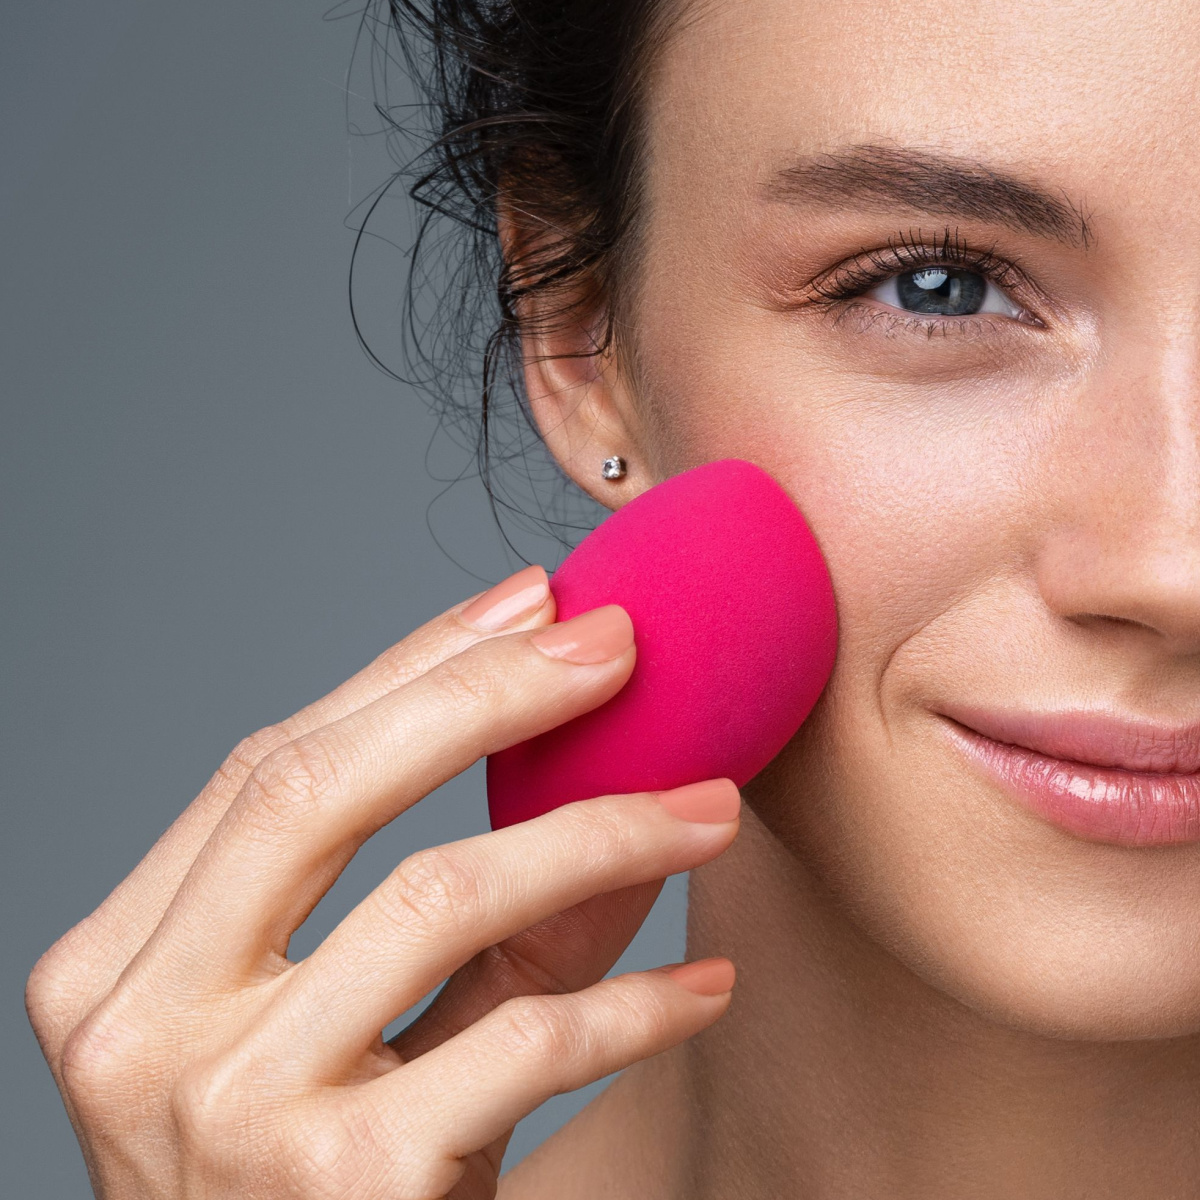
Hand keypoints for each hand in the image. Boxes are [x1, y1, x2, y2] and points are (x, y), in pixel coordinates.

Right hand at [25, 565, 739, 1198]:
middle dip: (482, 691)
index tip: (529, 603)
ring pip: (437, 894)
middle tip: (616, 644)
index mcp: (121, 967)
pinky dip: (635, 1004)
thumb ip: (486, 915)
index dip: (409, 669)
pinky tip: (702, 984)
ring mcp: (224, 1112)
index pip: (270, 764)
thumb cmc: (330, 1189)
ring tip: (710, 809)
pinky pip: (522, 1040)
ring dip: (602, 833)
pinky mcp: (338, 1192)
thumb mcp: (382, 1031)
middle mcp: (141, 1030)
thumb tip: (612, 774)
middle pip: (315, 787)